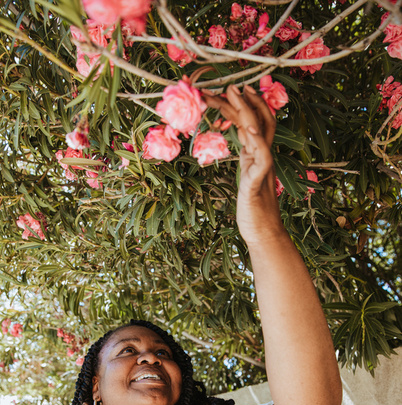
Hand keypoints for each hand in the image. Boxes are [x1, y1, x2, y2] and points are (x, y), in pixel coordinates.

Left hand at [202, 84, 283, 244]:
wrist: (263, 234)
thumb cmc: (253, 209)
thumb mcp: (247, 177)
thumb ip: (247, 160)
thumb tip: (243, 144)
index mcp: (257, 155)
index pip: (255, 122)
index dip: (247, 104)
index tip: (233, 87)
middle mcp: (262, 157)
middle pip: (258, 121)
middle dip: (244, 101)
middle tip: (230, 83)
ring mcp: (262, 168)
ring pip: (259, 133)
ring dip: (247, 111)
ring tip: (235, 93)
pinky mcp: (258, 182)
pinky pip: (261, 159)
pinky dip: (258, 142)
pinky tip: (251, 129)